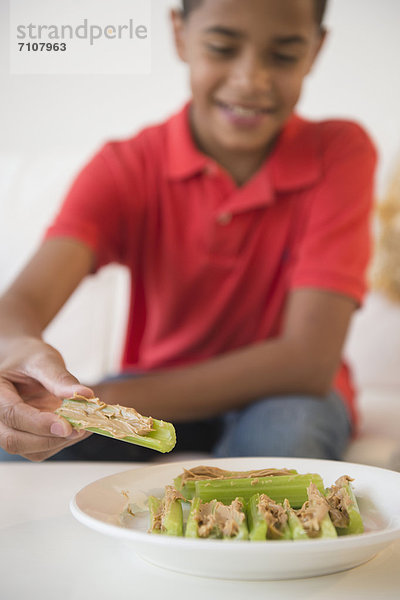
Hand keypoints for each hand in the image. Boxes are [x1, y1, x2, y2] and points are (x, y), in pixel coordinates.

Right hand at [0, 337, 93, 460]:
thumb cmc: (29, 359)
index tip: (67, 426)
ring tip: (84, 425)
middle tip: (80, 429)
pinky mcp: (26, 438)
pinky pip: (42, 450)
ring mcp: (10, 431)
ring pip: (31, 451)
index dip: (39, 424)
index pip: (12, 414)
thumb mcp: (44, 360)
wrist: (24, 363)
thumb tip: (84, 395)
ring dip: (60, 442)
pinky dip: (62, 442)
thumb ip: (60, 378)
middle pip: (15, 440)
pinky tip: (78, 428)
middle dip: (50, 439)